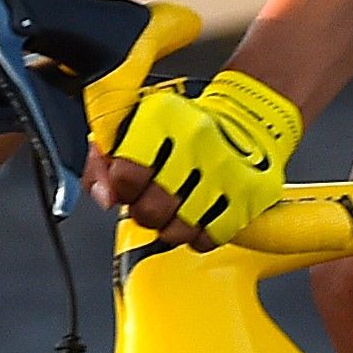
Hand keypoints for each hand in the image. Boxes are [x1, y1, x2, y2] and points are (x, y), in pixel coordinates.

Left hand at [94, 69, 301, 244]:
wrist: (247, 115)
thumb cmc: (182, 125)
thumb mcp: (132, 126)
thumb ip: (102, 160)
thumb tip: (105, 196)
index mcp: (161, 117)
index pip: (125, 175)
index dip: (123, 187)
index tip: (130, 182)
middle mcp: (195, 139)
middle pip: (151, 210)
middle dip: (146, 212)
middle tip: (153, 200)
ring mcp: (225, 168)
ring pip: (179, 229)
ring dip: (172, 226)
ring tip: (176, 208)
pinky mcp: (249, 193)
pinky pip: (211, 237)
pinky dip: (200, 234)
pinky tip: (200, 215)